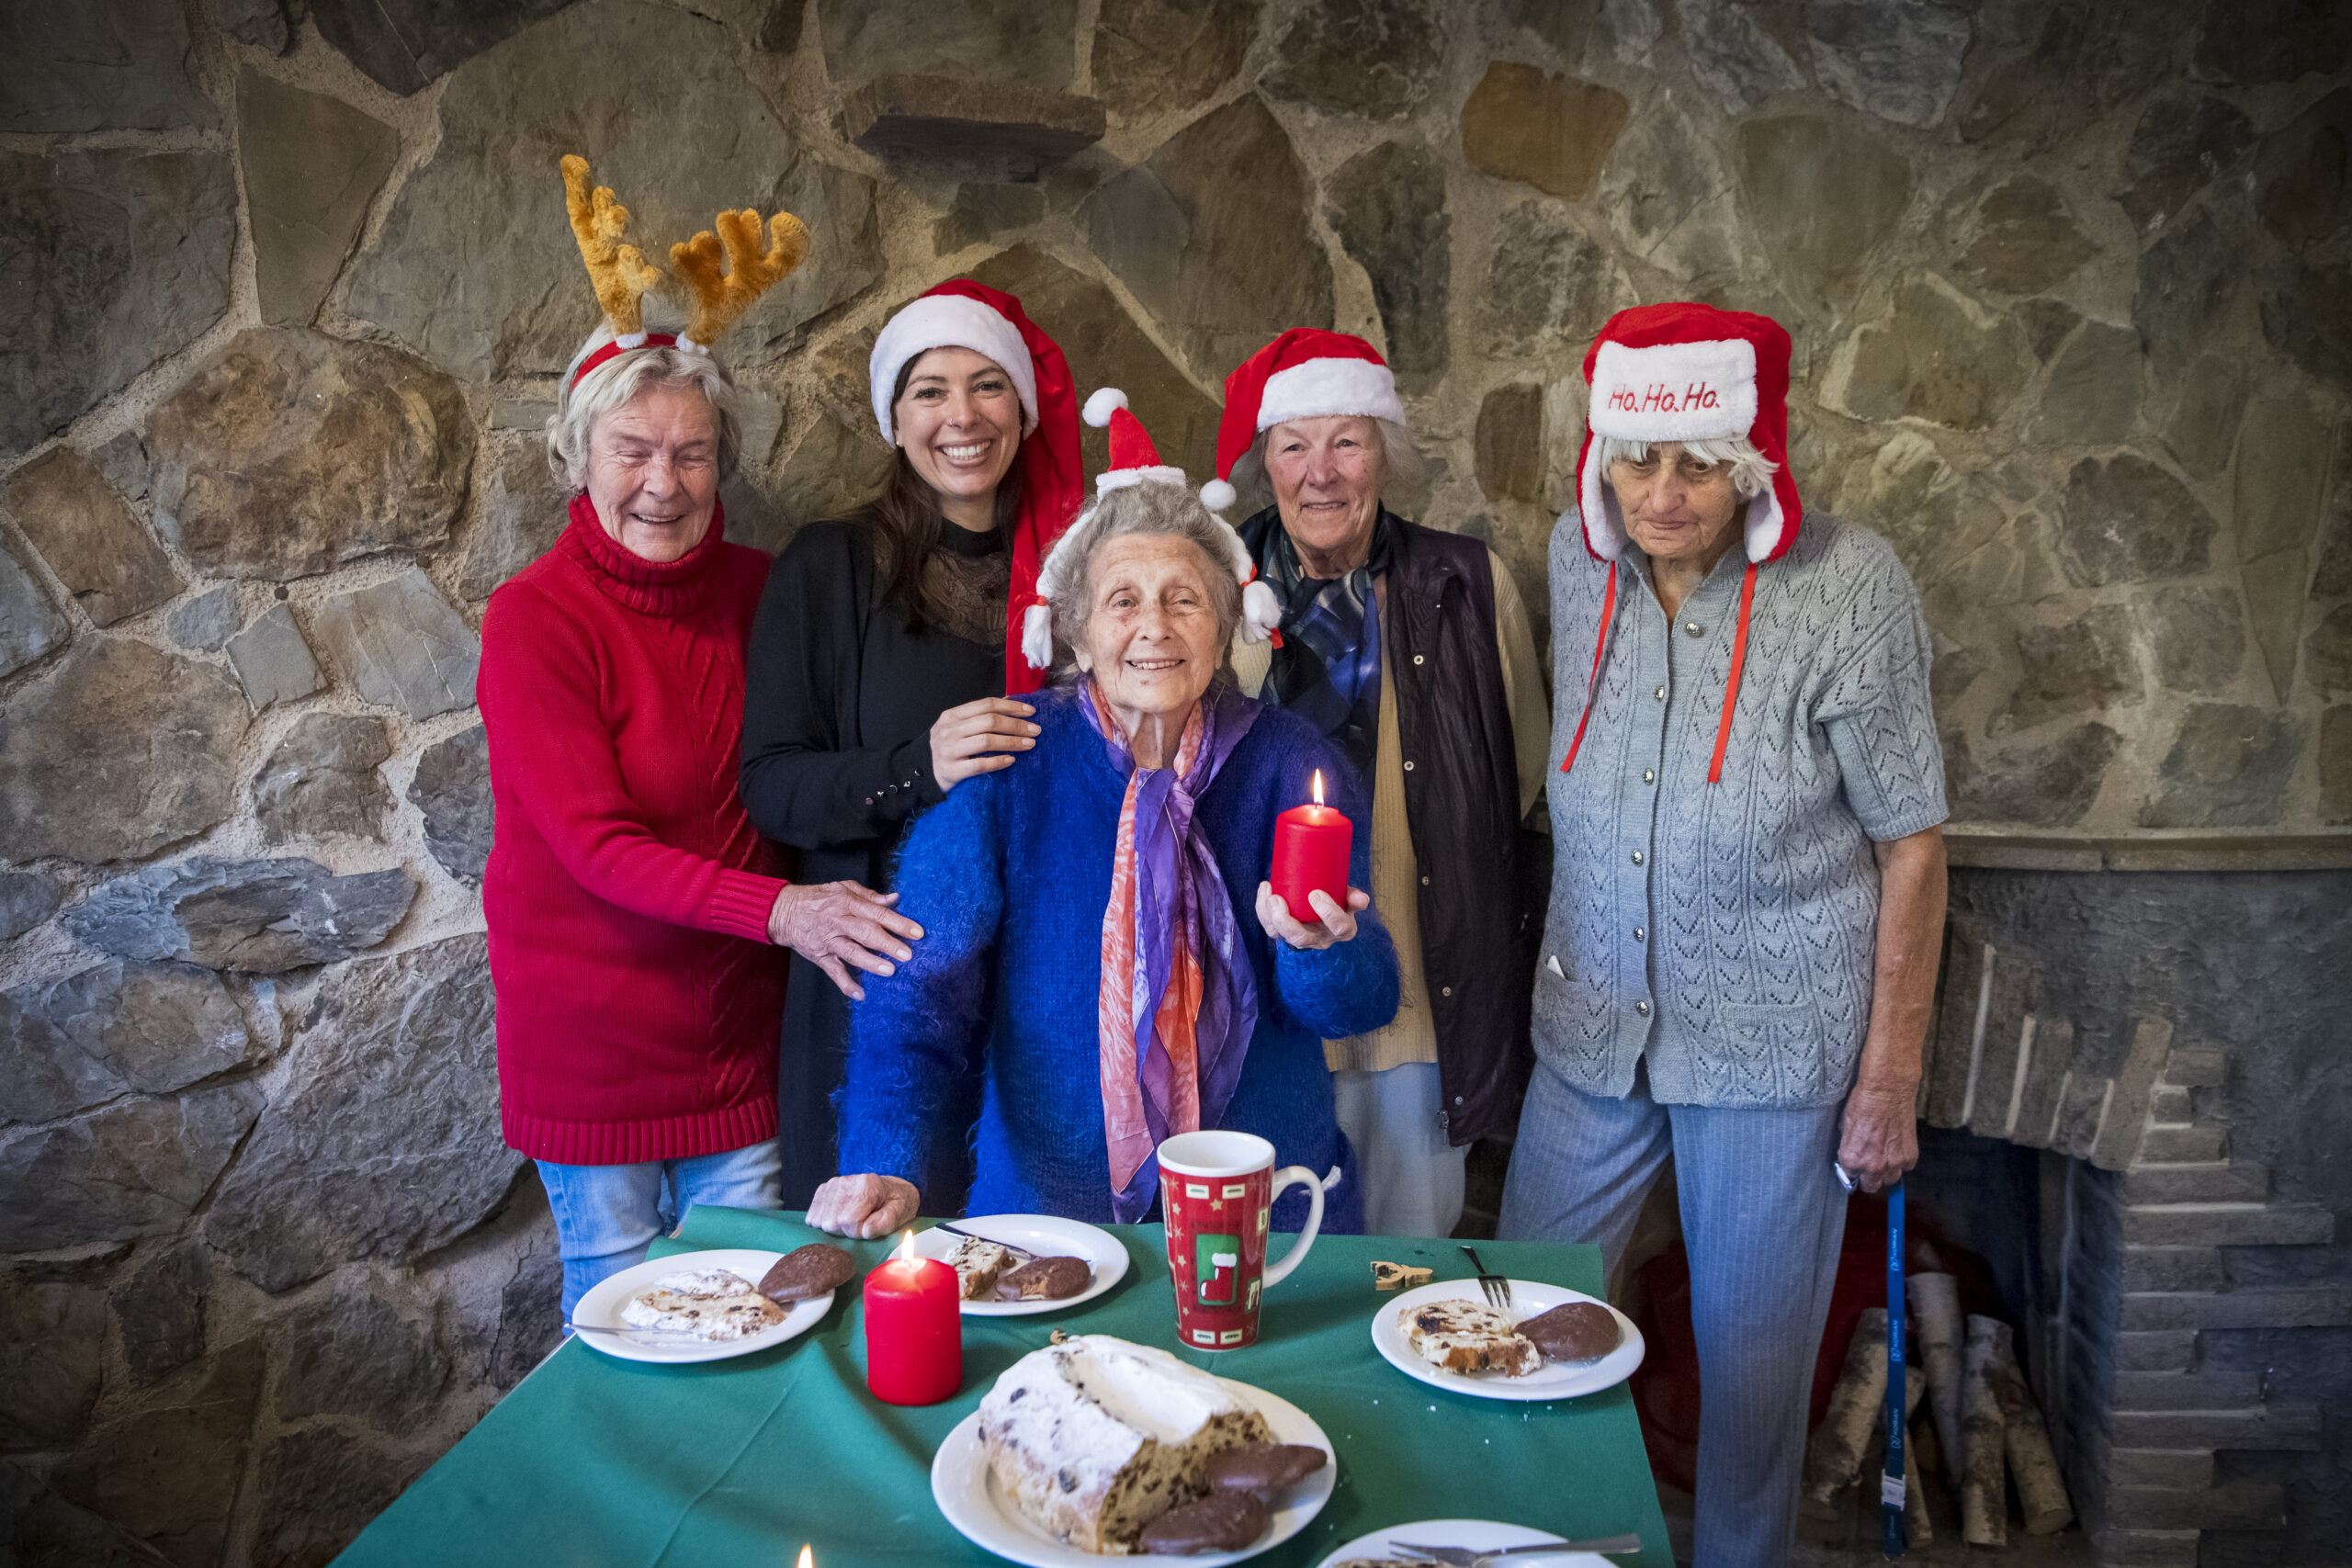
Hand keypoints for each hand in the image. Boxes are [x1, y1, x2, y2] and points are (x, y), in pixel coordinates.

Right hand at [766, 881, 923, 1000]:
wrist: (784, 911)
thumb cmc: (818, 899)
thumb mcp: (843, 888)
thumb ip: (870, 895)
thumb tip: (894, 898)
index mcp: (847, 903)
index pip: (877, 913)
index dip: (898, 923)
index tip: (917, 932)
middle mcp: (838, 921)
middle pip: (866, 932)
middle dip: (887, 943)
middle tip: (907, 954)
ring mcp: (829, 940)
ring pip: (851, 952)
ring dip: (870, 962)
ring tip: (889, 970)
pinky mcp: (820, 956)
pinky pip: (833, 971)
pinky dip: (845, 984)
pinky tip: (859, 994)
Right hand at [807, 1173, 918, 1238]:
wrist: (890, 1189)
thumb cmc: (896, 1204)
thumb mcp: (900, 1213)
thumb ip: (885, 1223)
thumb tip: (865, 1230)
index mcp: (867, 1186)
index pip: (847, 1220)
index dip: (856, 1232)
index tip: (867, 1228)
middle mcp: (846, 1181)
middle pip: (831, 1221)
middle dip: (844, 1231)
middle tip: (859, 1225)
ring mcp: (832, 1184)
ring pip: (819, 1219)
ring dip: (834, 1227)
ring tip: (850, 1221)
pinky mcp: (823, 1189)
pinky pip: (812, 1215)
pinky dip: (823, 1222)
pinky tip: (838, 1218)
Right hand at [930, 697, 1037, 790]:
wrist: (923, 772)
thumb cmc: (949, 747)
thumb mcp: (958, 726)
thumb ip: (980, 714)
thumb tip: (1010, 700)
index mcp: (952, 715)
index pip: (986, 704)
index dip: (1011, 707)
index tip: (1032, 712)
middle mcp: (949, 730)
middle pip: (989, 721)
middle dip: (1016, 725)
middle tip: (1036, 730)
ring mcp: (949, 750)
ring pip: (986, 741)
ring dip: (1012, 742)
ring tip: (1030, 744)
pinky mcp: (951, 770)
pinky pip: (979, 765)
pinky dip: (998, 762)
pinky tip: (1012, 760)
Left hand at [1253, 882, 1368, 949]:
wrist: (1322, 911)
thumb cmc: (1338, 901)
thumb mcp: (1348, 899)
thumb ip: (1353, 897)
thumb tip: (1361, 899)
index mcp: (1342, 929)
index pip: (1338, 927)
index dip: (1328, 912)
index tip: (1316, 893)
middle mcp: (1320, 939)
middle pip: (1300, 938)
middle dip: (1286, 921)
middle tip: (1278, 898)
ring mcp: (1300, 938)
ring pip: (1281, 935)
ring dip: (1269, 915)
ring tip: (1268, 893)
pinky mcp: (1283, 933)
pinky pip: (1270, 927)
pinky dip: (1262, 909)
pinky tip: (1265, 889)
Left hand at [1837, 1080, 1919, 1192]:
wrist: (1888, 1091)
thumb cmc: (1864, 1103)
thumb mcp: (1845, 1126)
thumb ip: (1848, 1146)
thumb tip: (1851, 1153)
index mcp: (1851, 1159)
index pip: (1850, 1177)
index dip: (1853, 1169)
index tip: (1855, 1164)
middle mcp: (1872, 1166)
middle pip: (1871, 1186)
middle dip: (1868, 1177)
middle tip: (1869, 1165)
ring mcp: (1893, 1163)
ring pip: (1890, 1179)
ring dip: (1886, 1171)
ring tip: (1884, 1154)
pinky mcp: (1910, 1156)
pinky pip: (1906, 1167)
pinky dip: (1902, 1160)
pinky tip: (1897, 1146)